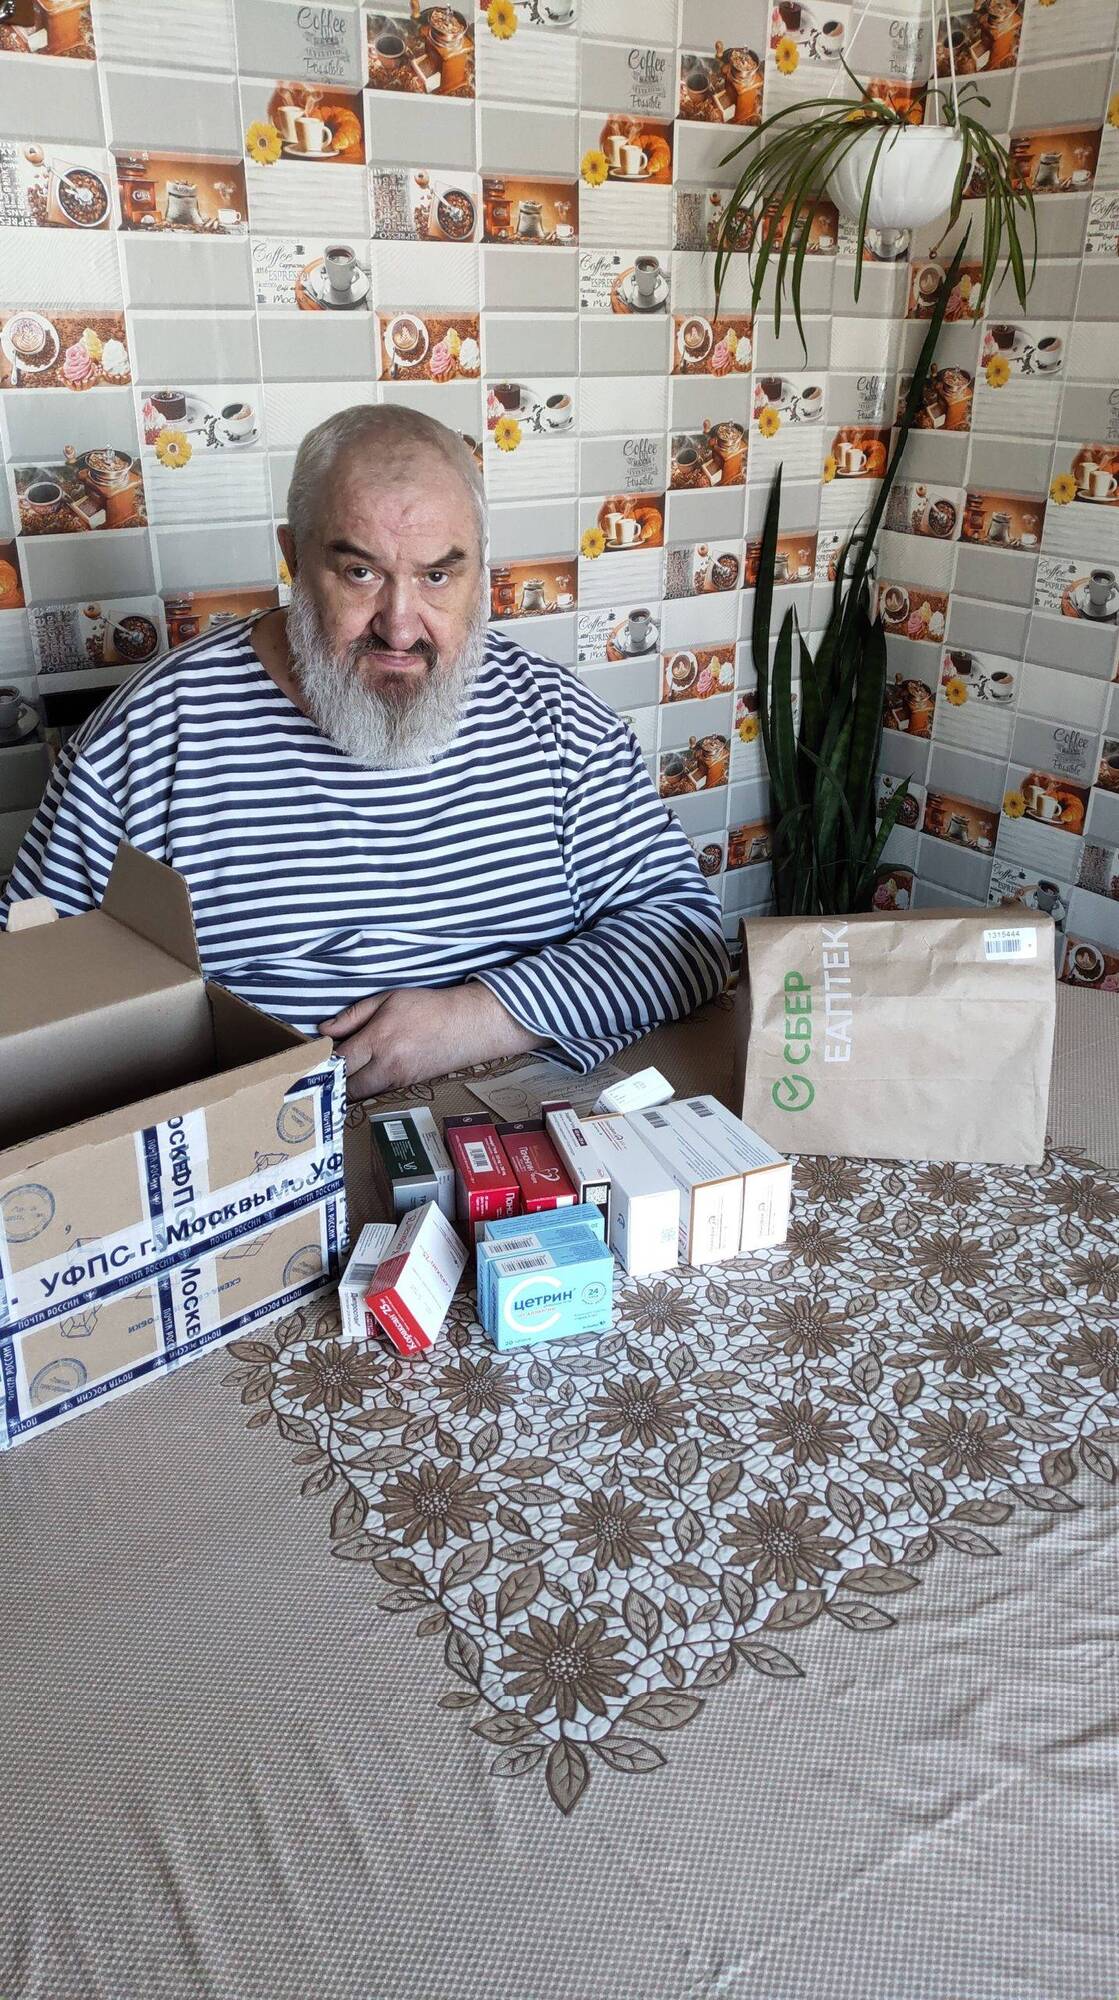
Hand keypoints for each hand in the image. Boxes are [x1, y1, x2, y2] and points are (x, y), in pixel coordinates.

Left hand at [319, 984, 539, 1099]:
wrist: (469, 1025)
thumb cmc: (428, 1007)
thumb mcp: (388, 1000)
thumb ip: (353, 1016)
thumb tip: (324, 1030)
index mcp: (379, 1040)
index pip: (339, 1062)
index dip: (321, 1065)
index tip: (307, 1064)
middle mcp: (387, 1065)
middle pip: (347, 1088)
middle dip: (331, 1084)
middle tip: (319, 1075)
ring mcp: (399, 1080)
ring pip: (362, 1094)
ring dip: (348, 1087)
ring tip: (338, 1076)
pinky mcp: (408, 1087)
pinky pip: (378, 1092)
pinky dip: (366, 1086)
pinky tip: (362, 1075)